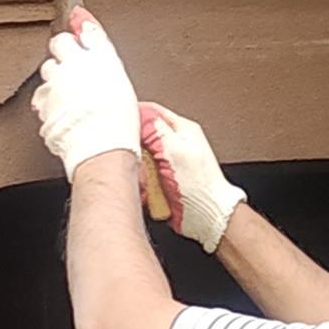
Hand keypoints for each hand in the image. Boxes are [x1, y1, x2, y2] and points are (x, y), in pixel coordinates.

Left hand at [36, 6, 141, 171]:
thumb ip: (103, 57)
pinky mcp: (43, 101)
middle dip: (64, 50)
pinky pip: (41, 95)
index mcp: (101, 58)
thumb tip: (89, 36)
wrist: (101, 148)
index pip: (88, 29)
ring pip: (48, 69)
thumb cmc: (120, 122)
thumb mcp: (120, 83)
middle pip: (60, 43)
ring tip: (71, 93)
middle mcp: (76, 65)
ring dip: (55, 77)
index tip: (77, 16)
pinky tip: (61, 109)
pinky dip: (48, 100)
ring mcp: (56, 82)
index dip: (81, 23)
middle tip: (73, 64)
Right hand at [137, 103, 242, 250]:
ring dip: (139, 169)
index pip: (153, 111)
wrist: (208, 217)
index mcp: (183, 129)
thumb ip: (156, 130)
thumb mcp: (175, 150)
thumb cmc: (201, 186)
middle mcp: (176, 144)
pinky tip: (148, 188)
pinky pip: (144, 176)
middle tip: (136, 157)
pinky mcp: (164, 179)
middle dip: (136, 147)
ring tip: (146, 177)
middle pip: (143, 136)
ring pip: (141, 157)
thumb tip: (141, 114)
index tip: (120, 126)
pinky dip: (143, 182)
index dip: (134, 116)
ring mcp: (170, 162)